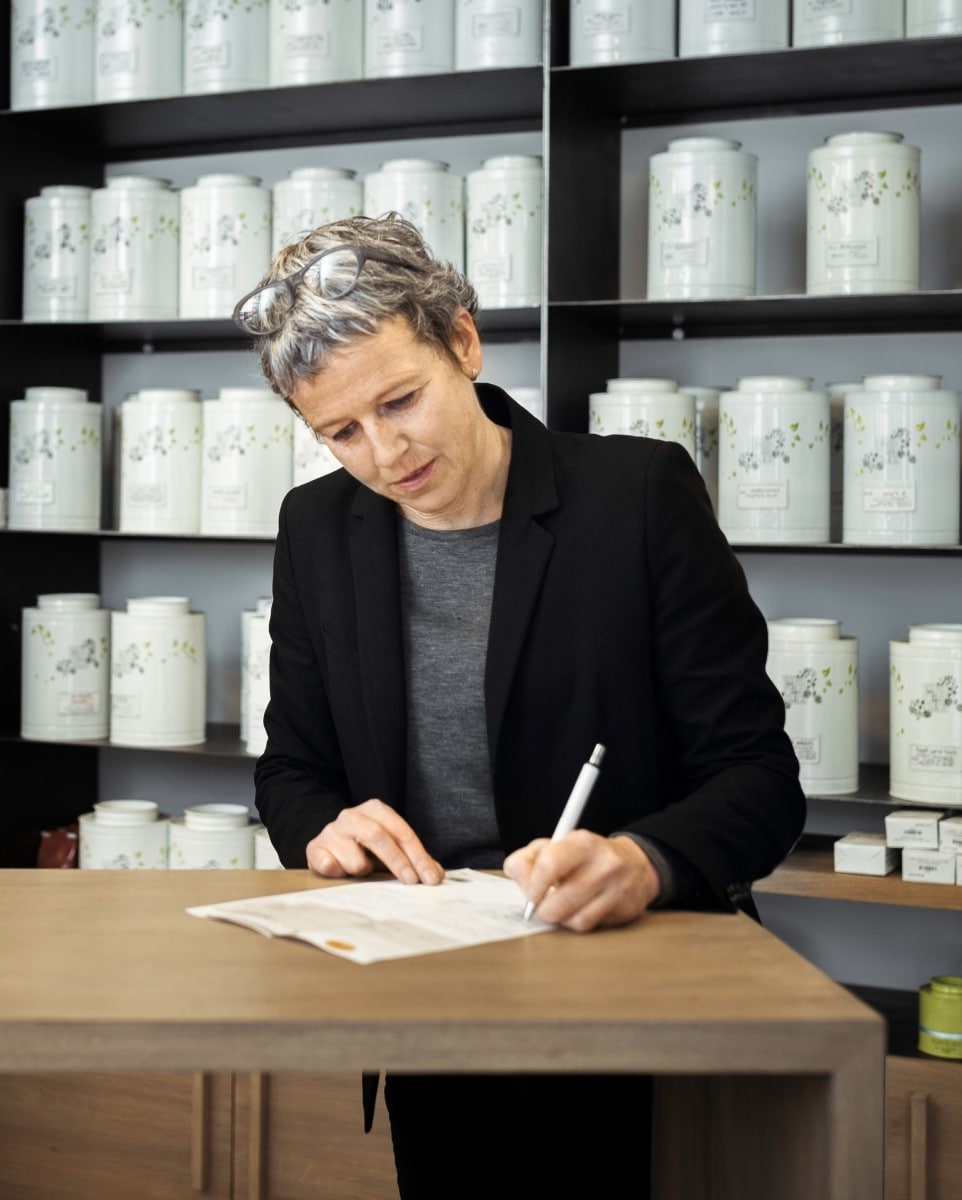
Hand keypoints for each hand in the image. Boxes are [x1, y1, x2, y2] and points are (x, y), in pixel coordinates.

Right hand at [305, 798, 442, 884]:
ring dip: (362, 871)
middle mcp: (351, 816)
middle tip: (412, 882)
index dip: (418, 856)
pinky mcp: (315, 849)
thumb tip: (436, 875)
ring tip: (360, 870)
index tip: (429, 877)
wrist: (328, 845)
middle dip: (398, 861)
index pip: (401, 832)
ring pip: (354, 859)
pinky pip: (330, 866)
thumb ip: (414, 859)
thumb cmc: (365, 848)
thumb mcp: (391, 847)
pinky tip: (339, 871)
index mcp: (375, 810)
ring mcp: (331, 831)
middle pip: (378, 836)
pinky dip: (338, 873)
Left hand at [503, 832, 660, 931]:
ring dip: (558, 917)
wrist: (634, 865)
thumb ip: (529, 858)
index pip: (550, 864)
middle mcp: (604, 863)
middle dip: (542, 909)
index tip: (530, 894)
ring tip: (559, 906)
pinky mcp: (624, 909)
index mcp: (582, 842)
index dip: (532, 884)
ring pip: (573, 919)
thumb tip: (514, 872)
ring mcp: (616, 888)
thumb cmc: (586, 857)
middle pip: (560, 900)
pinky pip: (587, 926)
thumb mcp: (556, 846)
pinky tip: (576, 910)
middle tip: (540, 905)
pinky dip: (575, 923)